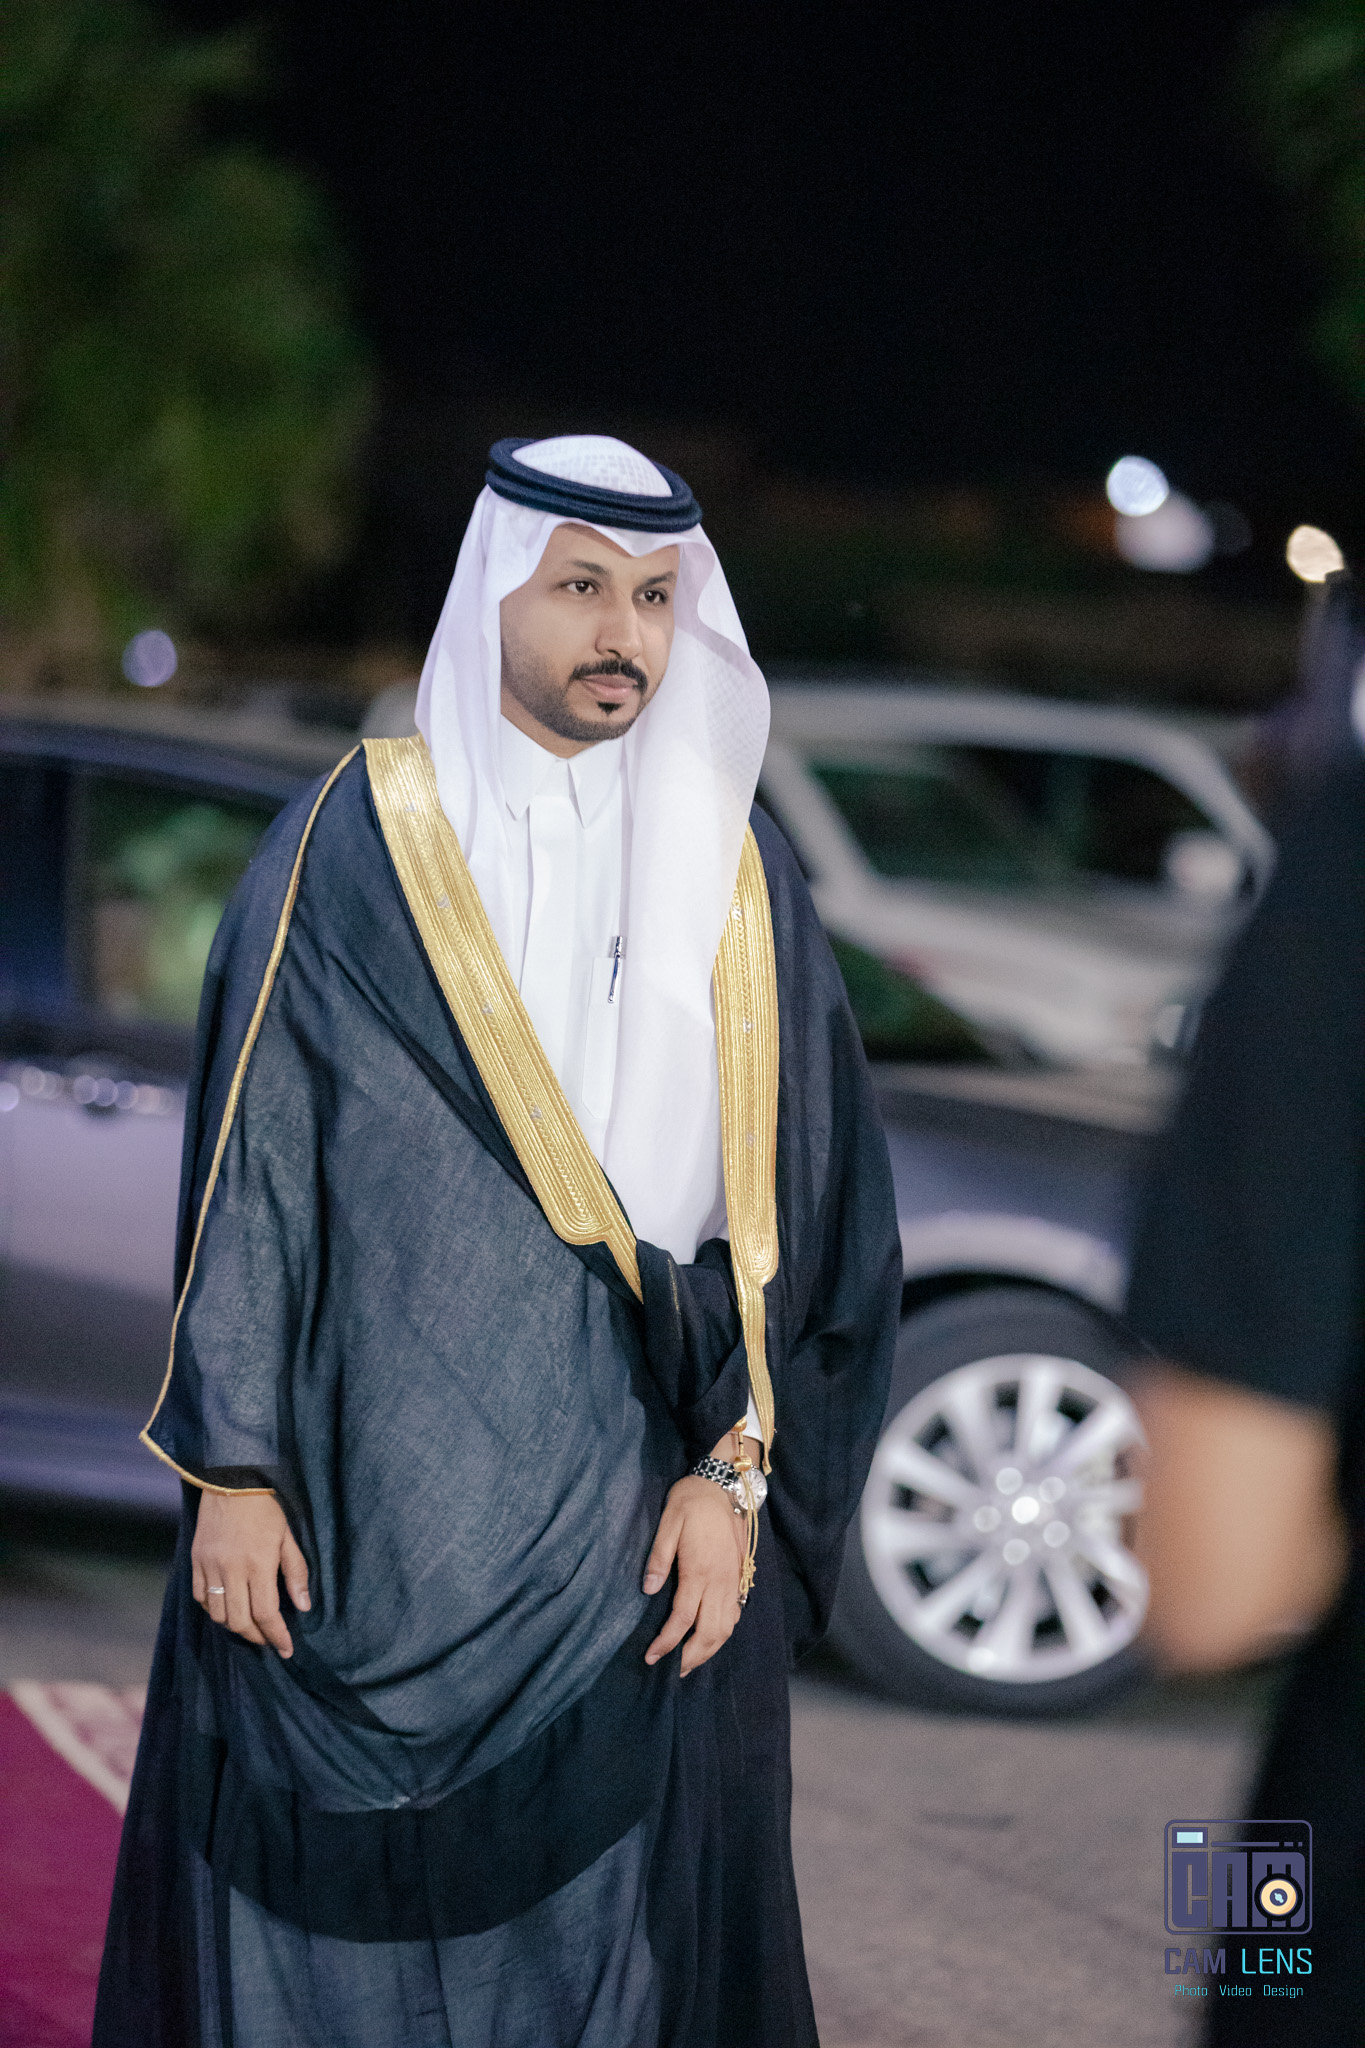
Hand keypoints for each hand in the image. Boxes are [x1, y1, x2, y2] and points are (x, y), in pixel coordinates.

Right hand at [191, 1490, 310, 1657]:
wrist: (230, 1480)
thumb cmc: (266, 1508)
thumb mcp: (288, 1537)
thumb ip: (296, 1573)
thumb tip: (303, 1607)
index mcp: (258, 1564)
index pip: (266, 1613)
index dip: (276, 1636)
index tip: (287, 1650)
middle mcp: (230, 1570)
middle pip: (239, 1621)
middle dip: (257, 1637)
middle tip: (269, 1639)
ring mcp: (209, 1566)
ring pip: (218, 1615)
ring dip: (235, 1626)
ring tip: (250, 1626)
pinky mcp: (195, 1562)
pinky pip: (200, 1598)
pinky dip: (213, 1610)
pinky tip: (227, 1608)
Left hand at [642, 1434, 757, 1677]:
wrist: (724, 1483)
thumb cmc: (691, 1501)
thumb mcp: (668, 1523)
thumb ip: (658, 1558)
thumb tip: (648, 1591)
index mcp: (699, 1571)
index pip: (683, 1619)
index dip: (667, 1643)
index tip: (652, 1657)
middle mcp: (720, 1581)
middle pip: (710, 1632)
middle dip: (692, 1657)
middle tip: (674, 1671)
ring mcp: (733, 1579)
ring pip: (727, 1627)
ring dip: (711, 1649)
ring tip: (693, 1661)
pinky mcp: (741, 1574)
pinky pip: (736, 1612)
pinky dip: (725, 1631)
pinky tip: (714, 1636)